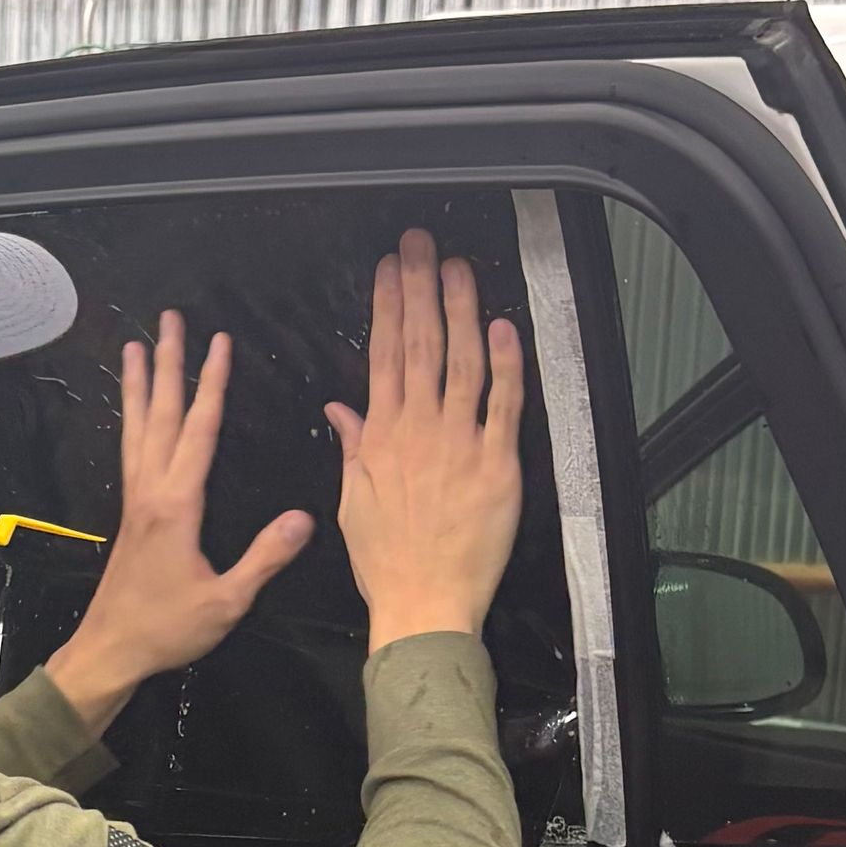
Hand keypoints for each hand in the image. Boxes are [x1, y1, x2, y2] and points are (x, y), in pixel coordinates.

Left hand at [45, 310, 312, 736]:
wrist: (110, 649)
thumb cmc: (166, 629)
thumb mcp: (225, 601)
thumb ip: (264, 558)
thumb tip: (306, 519)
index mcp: (176, 506)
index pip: (199, 432)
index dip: (212, 386)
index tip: (220, 344)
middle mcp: (150, 492)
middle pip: (160, 414)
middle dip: (167, 364)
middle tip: (168, 320)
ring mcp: (135, 500)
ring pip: (137, 428)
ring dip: (139, 384)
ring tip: (134, 346)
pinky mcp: (130, 514)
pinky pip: (130, 451)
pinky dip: (132, 420)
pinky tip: (134, 411)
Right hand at [326, 231, 523, 652]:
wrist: (422, 604)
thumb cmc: (386, 563)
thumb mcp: (353, 502)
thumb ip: (352, 448)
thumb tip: (339, 409)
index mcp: (381, 437)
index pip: (382, 356)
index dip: (387, 306)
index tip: (389, 267)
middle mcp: (418, 430)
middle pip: (419, 344)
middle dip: (419, 287)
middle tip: (421, 242)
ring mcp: (459, 443)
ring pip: (461, 361)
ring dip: (460, 309)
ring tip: (457, 267)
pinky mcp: (496, 464)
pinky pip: (503, 404)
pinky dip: (506, 363)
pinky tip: (502, 325)